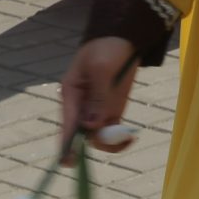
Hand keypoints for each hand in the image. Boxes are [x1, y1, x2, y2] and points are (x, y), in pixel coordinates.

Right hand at [58, 37, 139, 165]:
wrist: (124, 36)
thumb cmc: (108, 47)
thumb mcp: (103, 68)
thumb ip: (99, 98)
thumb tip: (91, 127)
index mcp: (71, 93)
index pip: (67, 123)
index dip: (68, 144)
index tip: (68, 162)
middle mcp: (80, 105)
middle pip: (82, 134)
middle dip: (97, 141)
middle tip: (118, 137)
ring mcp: (95, 109)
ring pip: (97, 136)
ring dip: (110, 141)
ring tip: (128, 137)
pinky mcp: (110, 110)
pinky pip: (110, 131)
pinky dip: (118, 138)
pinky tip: (131, 137)